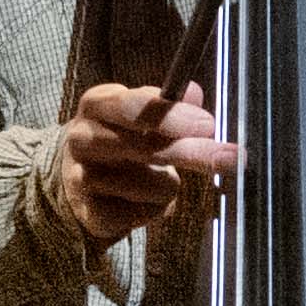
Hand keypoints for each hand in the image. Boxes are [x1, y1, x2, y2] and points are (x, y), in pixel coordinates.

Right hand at [54, 83, 236, 243]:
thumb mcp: (140, 114)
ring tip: (154, 180)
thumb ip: (168, 103)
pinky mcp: (87, 211)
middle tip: (230, 158)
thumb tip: (193, 91)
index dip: (172, 116)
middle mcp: (82, 137)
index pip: (134, 107)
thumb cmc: (119, 138)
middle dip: (191, 153)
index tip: (208, 125)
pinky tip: (139, 202)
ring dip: (167, 186)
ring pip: (151, 185)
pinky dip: (151, 210)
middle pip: (145, 148)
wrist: (75, 178)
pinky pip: (140, 214)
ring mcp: (80, 176)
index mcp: (97, 104)